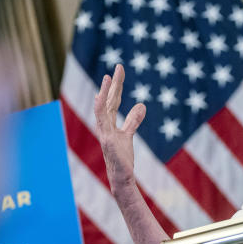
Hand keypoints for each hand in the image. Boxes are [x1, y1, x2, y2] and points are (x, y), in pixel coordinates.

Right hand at [94, 64, 146, 193]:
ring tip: (108, 78)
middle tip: (119, 67)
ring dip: (105, 93)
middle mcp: (104, 125)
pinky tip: (101, 98)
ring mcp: (104, 132)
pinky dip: (101, 109)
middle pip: (108, 100)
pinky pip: (103, 122)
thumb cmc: (122, 157)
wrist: (120, 176)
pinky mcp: (106, 140)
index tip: (118, 72)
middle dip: (113, 84)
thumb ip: (133, 120)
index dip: (115, 86)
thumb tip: (141, 105)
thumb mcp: (129, 135)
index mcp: (109, 123)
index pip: (112, 101)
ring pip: (102, 108)